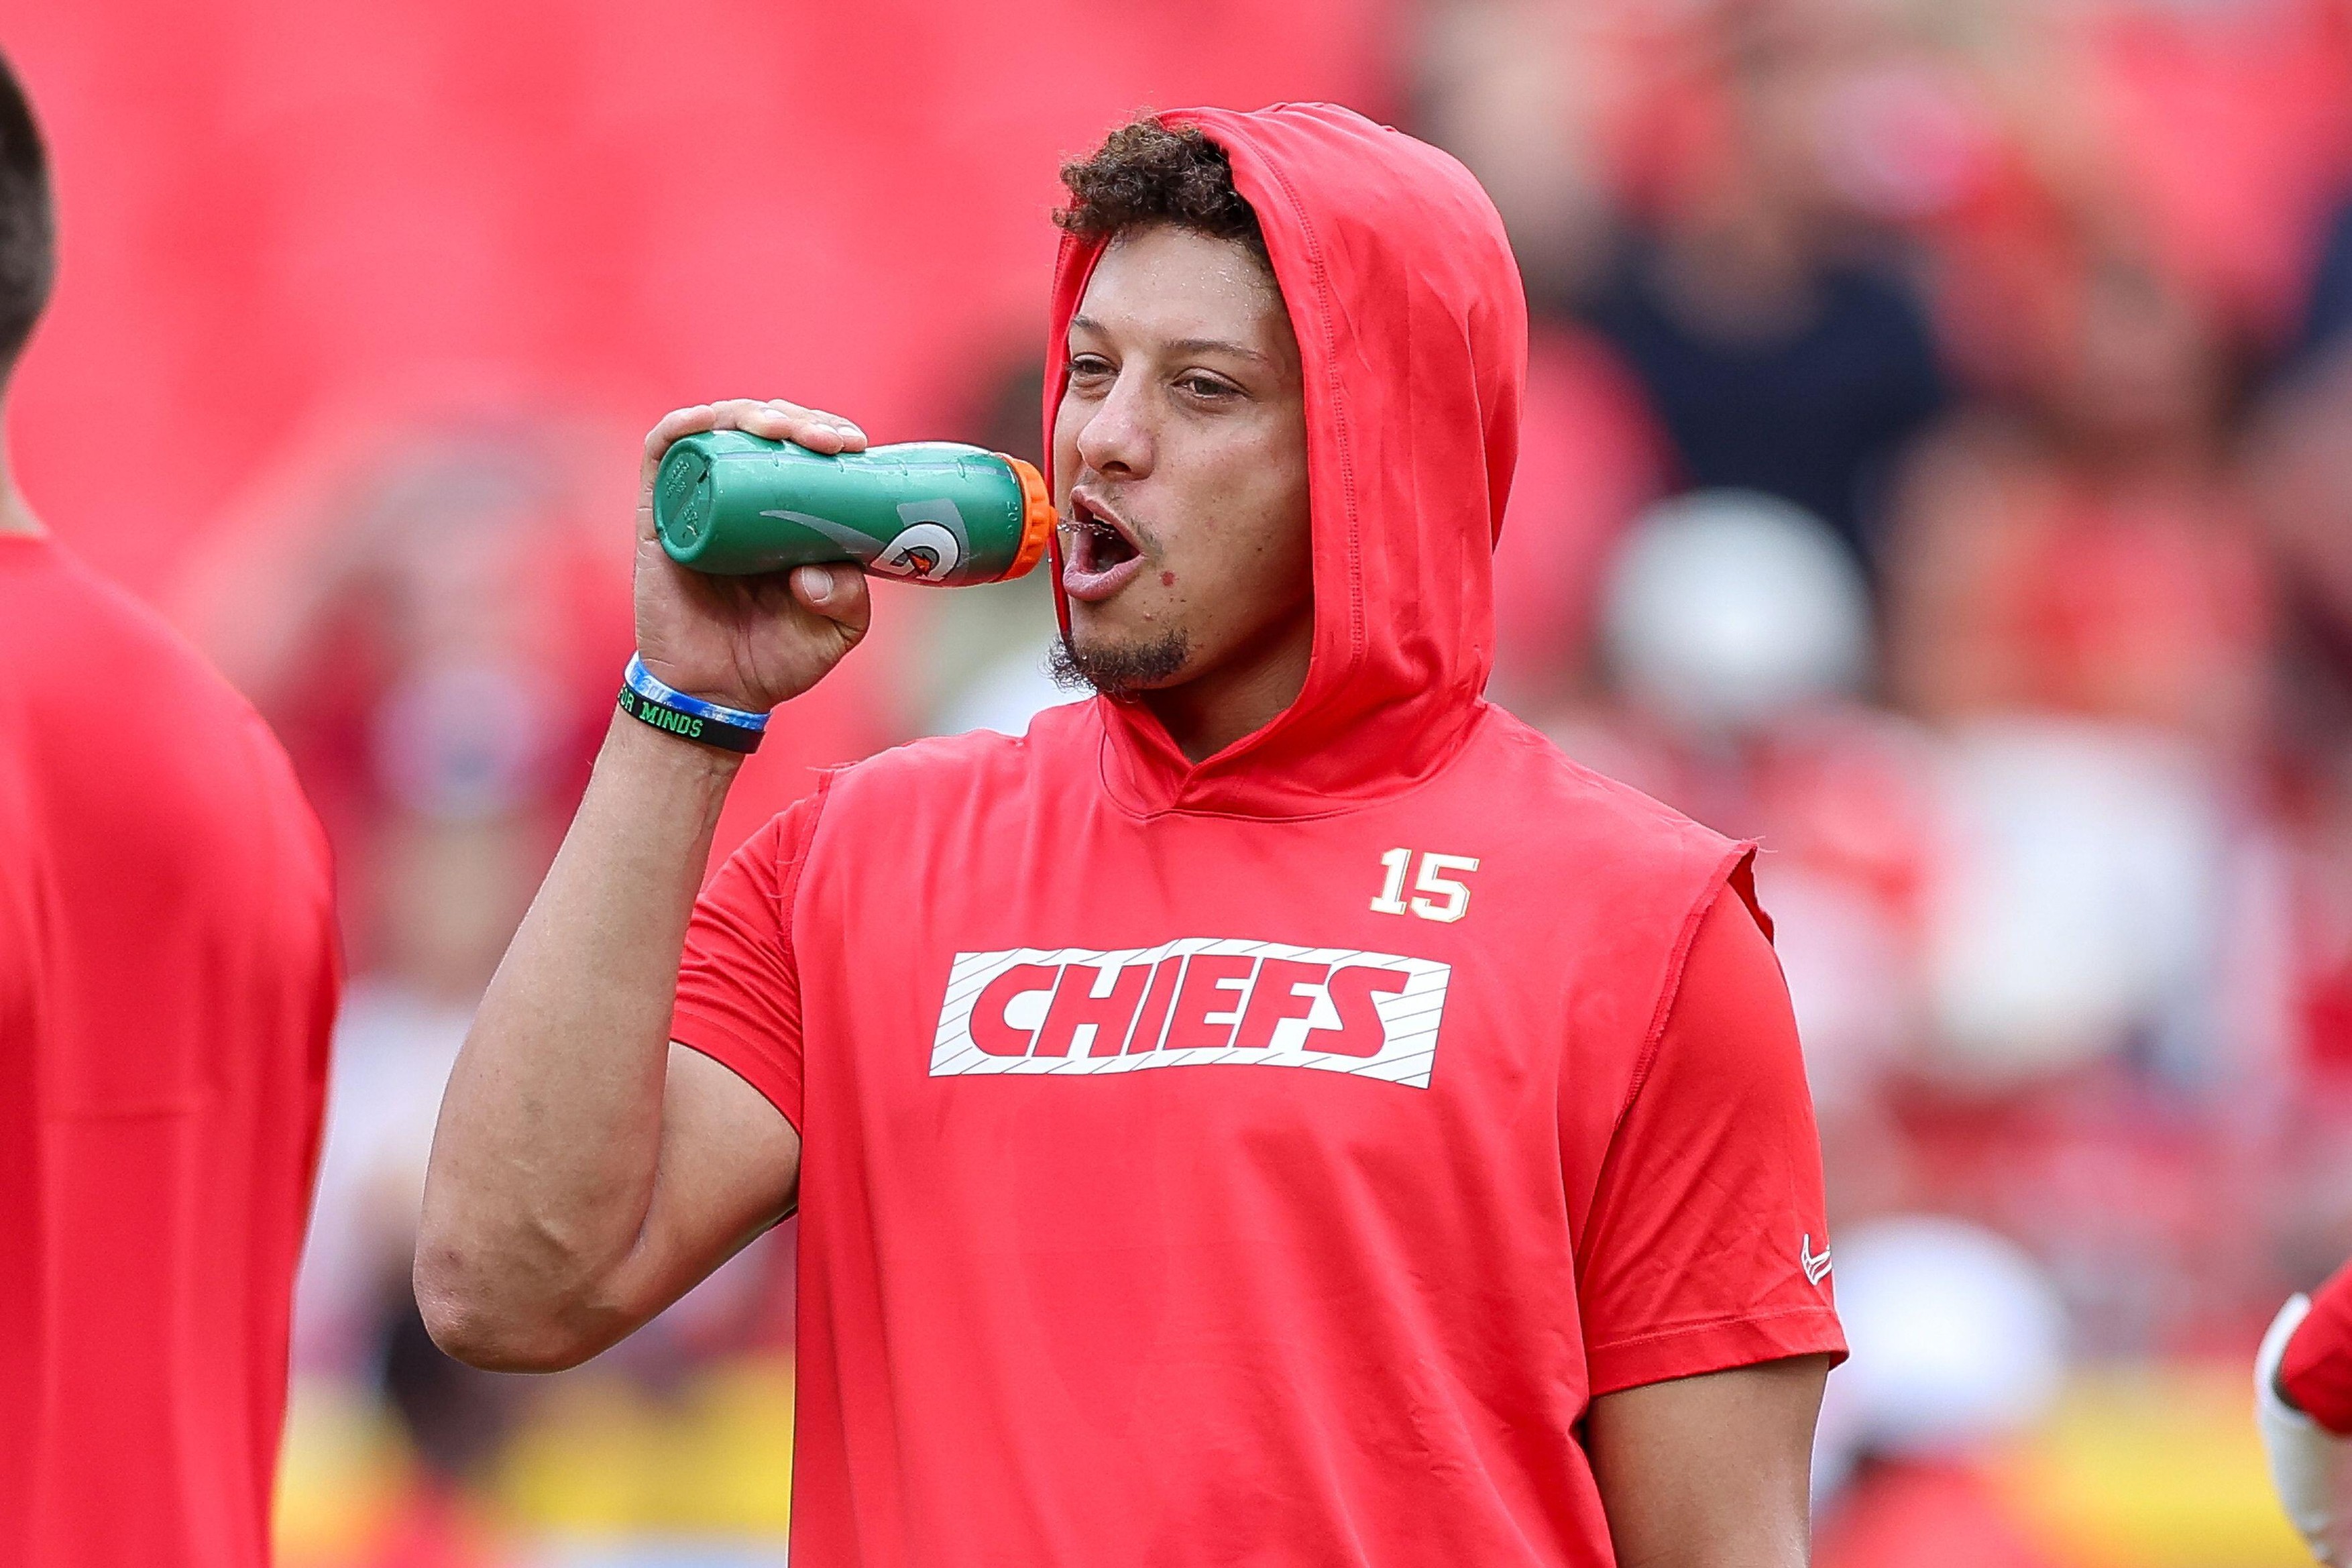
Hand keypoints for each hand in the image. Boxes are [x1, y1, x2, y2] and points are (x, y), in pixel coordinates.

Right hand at [633, 398, 873, 711]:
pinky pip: (661, 457)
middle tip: (829, 441)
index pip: (803, 449)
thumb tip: (818, 567)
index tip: (855, 445)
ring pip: (717, 430)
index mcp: (785, 513)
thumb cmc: (776, 658)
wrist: (716, 694)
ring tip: (781, 430)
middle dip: (799, 420)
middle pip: (764, 430)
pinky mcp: (659, 516)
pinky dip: (682, 428)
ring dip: (749, 414)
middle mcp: (741, 498)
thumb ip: (848, 599)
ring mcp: (698, 502)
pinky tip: (709, 421)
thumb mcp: (836, 631)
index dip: (827, 432)